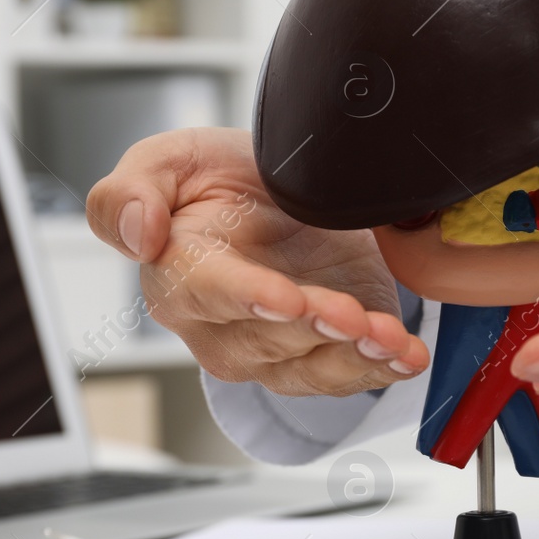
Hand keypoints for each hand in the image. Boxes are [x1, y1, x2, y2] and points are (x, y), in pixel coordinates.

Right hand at [87, 128, 428, 395]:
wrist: (278, 199)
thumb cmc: (218, 182)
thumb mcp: (171, 161)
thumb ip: (131, 192)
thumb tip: (138, 233)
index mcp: (178, 275)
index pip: (205, 293)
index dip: (247, 297)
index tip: (286, 297)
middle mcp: (219, 327)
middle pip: (265, 339)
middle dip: (313, 328)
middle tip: (351, 313)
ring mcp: (271, 351)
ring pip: (310, 368)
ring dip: (354, 356)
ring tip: (390, 338)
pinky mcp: (320, 358)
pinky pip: (348, 377)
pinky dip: (383, 368)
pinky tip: (408, 355)